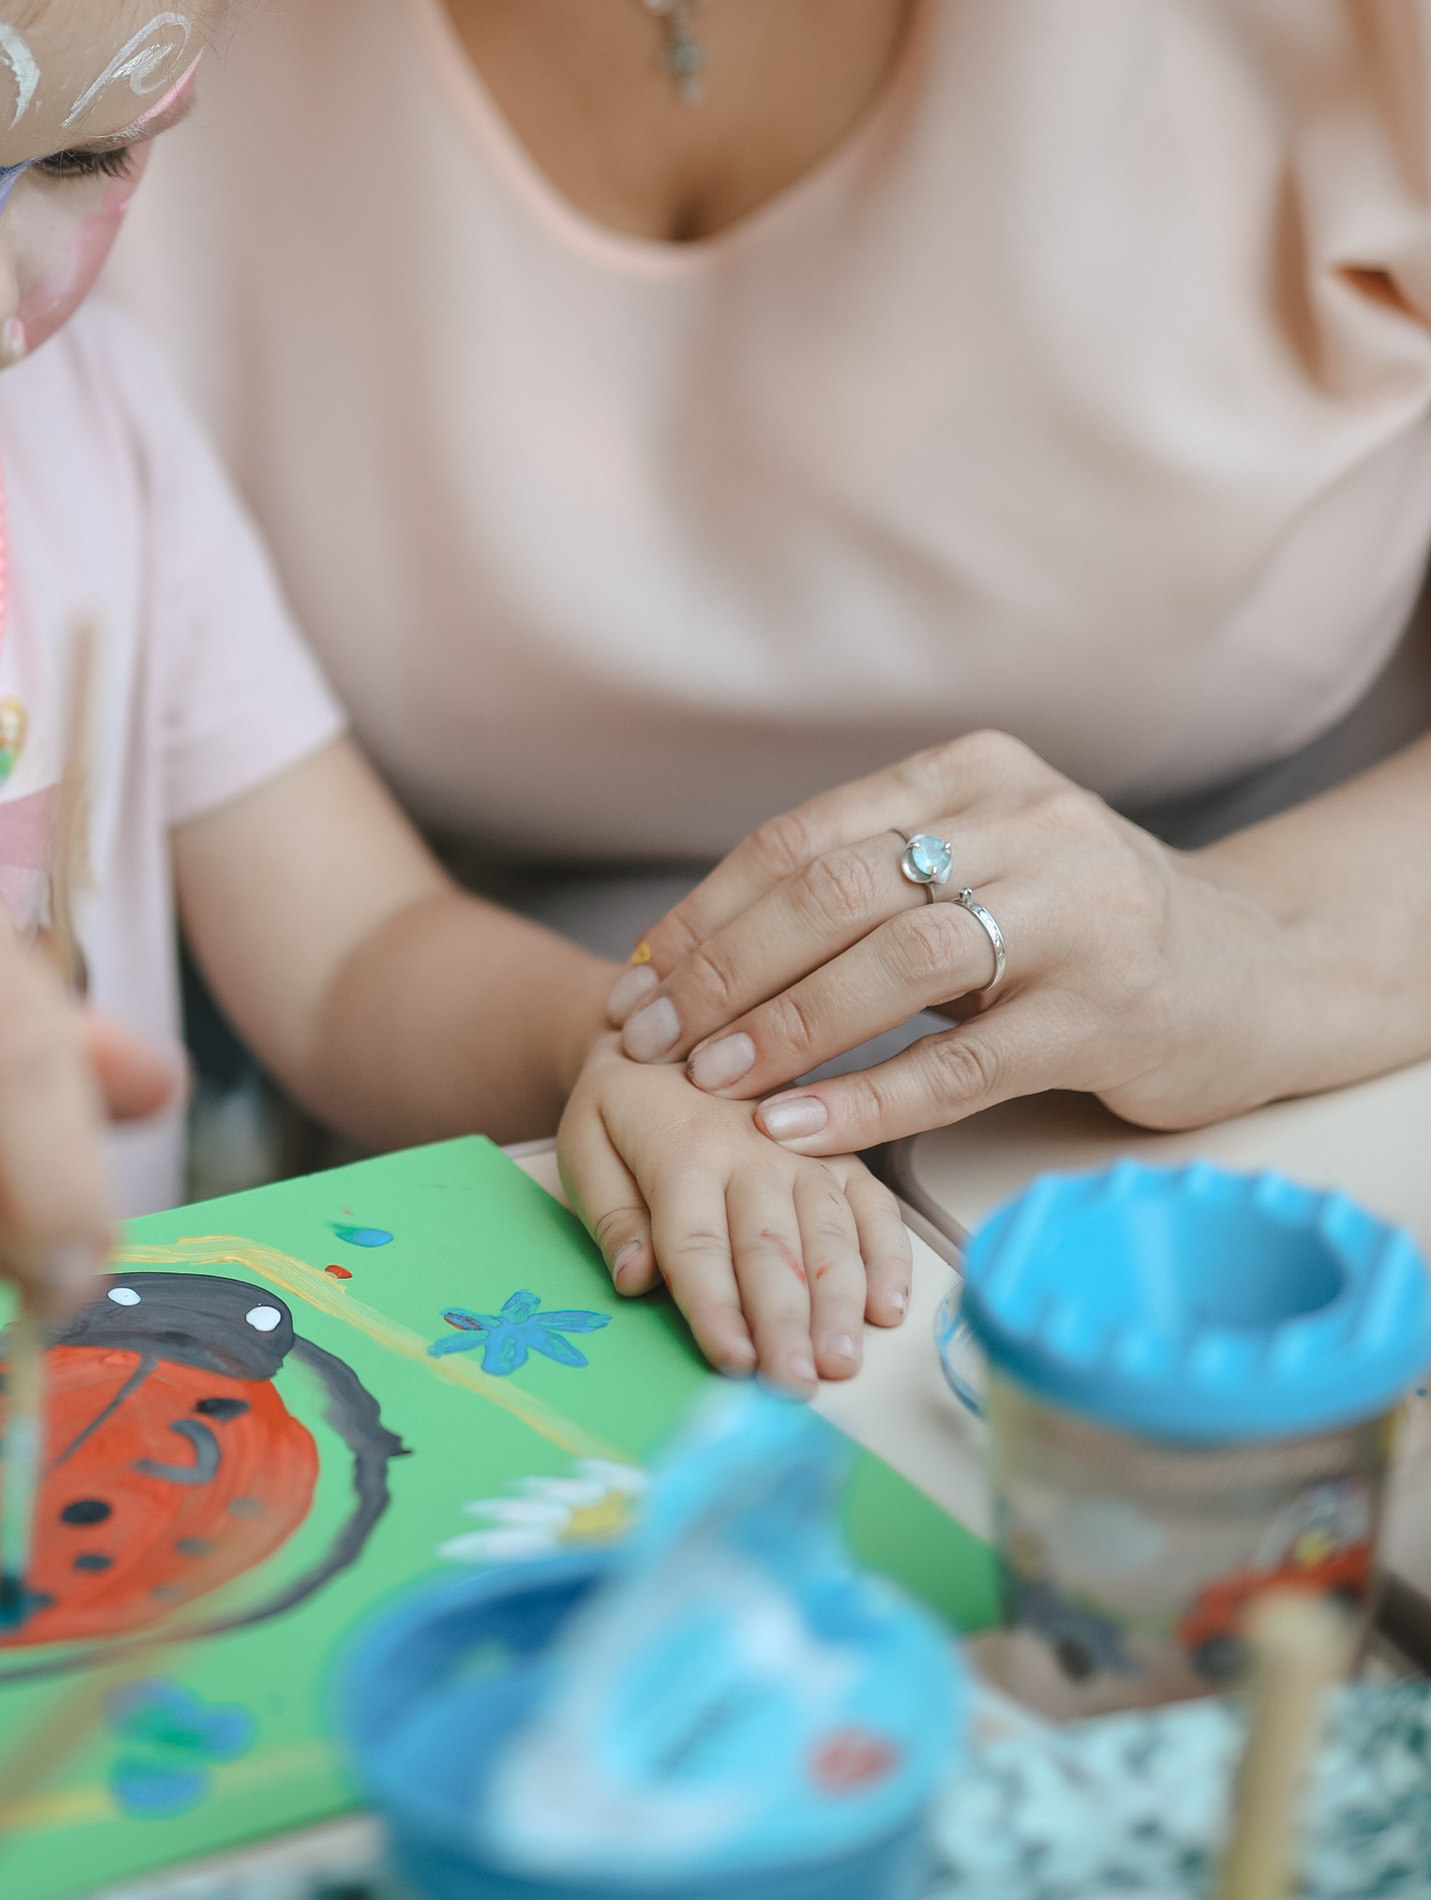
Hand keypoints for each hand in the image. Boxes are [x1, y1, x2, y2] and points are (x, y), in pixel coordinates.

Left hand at [556, 1037, 910, 1384]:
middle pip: (771, 1249)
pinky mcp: (842, 1156)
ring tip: (843, 1360)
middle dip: (785, 1323)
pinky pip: (876, 1207)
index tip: (732, 1362)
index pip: (698, 1244)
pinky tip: (890, 1308)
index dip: (716, 1306)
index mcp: (681, 1150)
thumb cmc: (623, 1106)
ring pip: (829, 1235)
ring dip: (839, 1302)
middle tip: (797, 1384)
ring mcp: (806, 1152)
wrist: (670, 1032)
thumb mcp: (584, 1142)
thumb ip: (610, 1215)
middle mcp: (753, 1150)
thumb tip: (636, 1279)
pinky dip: (889, 1257)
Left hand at [600, 728, 1293, 1154]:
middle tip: (650, 1035)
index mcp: (973, 772)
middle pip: (833, 891)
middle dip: (722, 969)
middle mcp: (1025, 825)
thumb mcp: (984, 857)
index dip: (707, 912)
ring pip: (895, 966)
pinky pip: (963, 1062)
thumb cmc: (1085, 922)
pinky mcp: (1105, 1017)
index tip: (639, 978)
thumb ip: (870, 877)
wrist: (1261, 969)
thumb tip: (697, 948)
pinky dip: (868, 1097)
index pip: (803, 838)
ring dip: (786, 1027)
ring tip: (709, 1078)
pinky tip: (799, 1126)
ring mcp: (1073, 919)